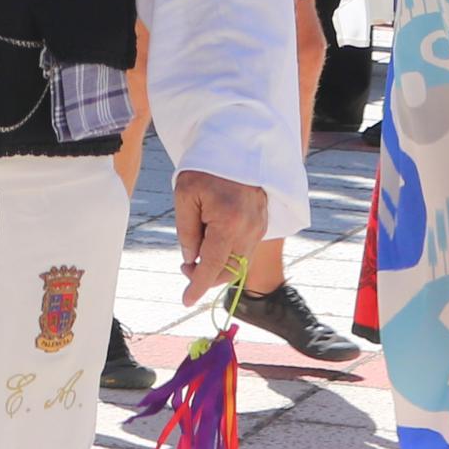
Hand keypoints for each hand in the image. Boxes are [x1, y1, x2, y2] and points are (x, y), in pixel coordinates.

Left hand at [173, 169, 273, 306]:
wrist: (238, 147)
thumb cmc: (206, 169)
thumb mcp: (185, 196)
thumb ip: (186, 232)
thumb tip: (191, 259)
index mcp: (228, 222)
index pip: (212, 266)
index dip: (197, 286)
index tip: (186, 301)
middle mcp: (249, 229)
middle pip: (228, 271)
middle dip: (206, 276)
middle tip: (186, 264)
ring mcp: (259, 227)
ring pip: (239, 263)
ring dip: (218, 265)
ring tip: (199, 246)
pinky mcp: (263, 224)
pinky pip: (245, 250)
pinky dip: (229, 254)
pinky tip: (213, 239)